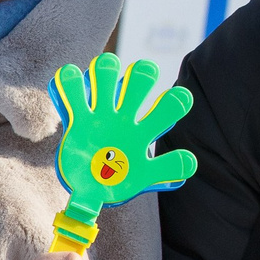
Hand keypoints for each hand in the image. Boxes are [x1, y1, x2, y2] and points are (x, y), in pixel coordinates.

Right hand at [45, 55, 197, 225]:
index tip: (178, 98)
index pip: (166, 110)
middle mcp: (125, 116)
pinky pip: (72, 92)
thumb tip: (190, 163)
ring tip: (100, 80)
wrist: (90, 187)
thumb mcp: (143, 179)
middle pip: (137, 82)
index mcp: (144, 132)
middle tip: (141, 76)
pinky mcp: (77, 116)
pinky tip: (70, 80)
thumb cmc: (121, 182)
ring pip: (105, 77)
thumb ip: (163, 173)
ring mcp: (100, 114)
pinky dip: (69, 82)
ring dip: (104, 72)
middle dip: (141, 76)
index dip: (173, 102)